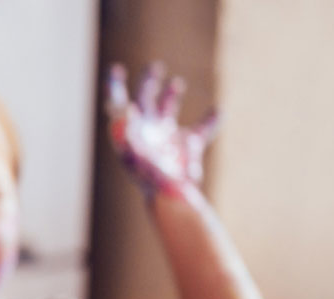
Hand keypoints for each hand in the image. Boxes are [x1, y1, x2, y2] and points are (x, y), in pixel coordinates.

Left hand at [106, 62, 218, 198]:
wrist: (171, 196)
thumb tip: (122, 108)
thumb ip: (125, 131)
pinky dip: (211, 120)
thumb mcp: (135, 151)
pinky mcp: (189, 146)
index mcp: (132, 130)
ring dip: (171, 95)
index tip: (116, 70)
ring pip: (168, 111)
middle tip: (155, 67)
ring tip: (176, 83)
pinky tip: (218, 111)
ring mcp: (167, 138)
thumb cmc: (149, 176)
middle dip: (149, 82)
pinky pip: (202, 130)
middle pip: (145, 101)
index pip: (119, 103)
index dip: (115, 86)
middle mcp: (148, 131)